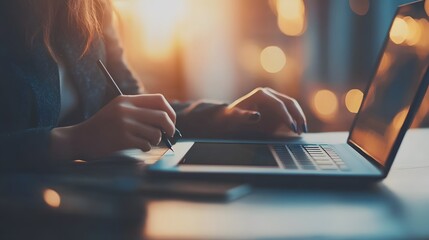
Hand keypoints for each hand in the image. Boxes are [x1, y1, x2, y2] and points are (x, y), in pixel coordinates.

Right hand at [51, 94, 175, 159]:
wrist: (79, 139)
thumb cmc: (102, 127)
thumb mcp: (118, 109)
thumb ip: (138, 110)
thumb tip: (167, 119)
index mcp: (127, 100)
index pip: (159, 100)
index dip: (170, 111)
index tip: (171, 121)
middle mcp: (126, 110)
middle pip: (161, 116)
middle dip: (170, 127)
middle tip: (170, 134)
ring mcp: (124, 124)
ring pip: (155, 133)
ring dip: (155, 140)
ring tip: (147, 141)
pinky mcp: (122, 139)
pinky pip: (146, 144)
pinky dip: (146, 147)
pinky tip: (138, 146)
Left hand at [216, 87, 306, 136]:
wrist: (230, 118)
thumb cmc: (231, 117)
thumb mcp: (234, 118)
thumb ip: (244, 116)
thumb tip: (257, 115)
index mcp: (261, 94)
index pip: (279, 104)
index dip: (287, 116)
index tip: (292, 127)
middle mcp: (270, 94)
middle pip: (290, 103)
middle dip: (298, 116)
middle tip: (302, 130)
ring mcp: (275, 100)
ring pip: (292, 106)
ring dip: (299, 118)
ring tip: (303, 131)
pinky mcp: (277, 108)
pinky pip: (290, 113)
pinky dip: (296, 121)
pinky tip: (298, 131)